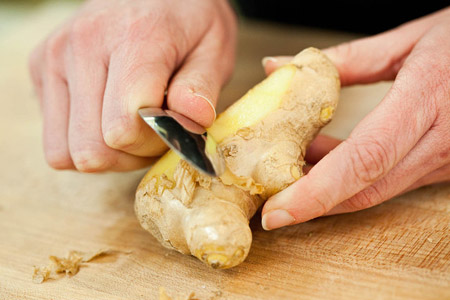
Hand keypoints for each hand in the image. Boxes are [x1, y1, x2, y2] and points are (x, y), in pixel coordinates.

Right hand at [29, 0, 235, 171]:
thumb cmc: (187, 23)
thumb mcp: (214, 49)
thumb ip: (202, 87)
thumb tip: (192, 119)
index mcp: (133, 39)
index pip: (122, 129)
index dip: (151, 144)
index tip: (169, 127)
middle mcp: (83, 45)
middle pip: (91, 149)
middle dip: (127, 155)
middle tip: (151, 132)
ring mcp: (55, 56)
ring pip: (65, 152)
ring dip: (102, 153)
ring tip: (128, 126)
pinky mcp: (40, 67)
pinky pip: (54, 140)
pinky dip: (82, 140)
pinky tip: (105, 115)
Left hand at [261, 7, 449, 229]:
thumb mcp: (407, 41)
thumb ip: (341, 59)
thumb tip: (277, 67)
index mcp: (427, 98)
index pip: (363, 159)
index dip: (315, 192)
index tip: (276, 212)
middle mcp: (441, 142)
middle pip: (365, 189)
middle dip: (311, 202)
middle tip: (269, 200)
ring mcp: (445, 160)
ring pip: (375, 190)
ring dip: (326, 186)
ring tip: (289, 165)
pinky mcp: (442, 166)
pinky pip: (389, 181)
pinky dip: (350, 178)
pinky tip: (323, 156)